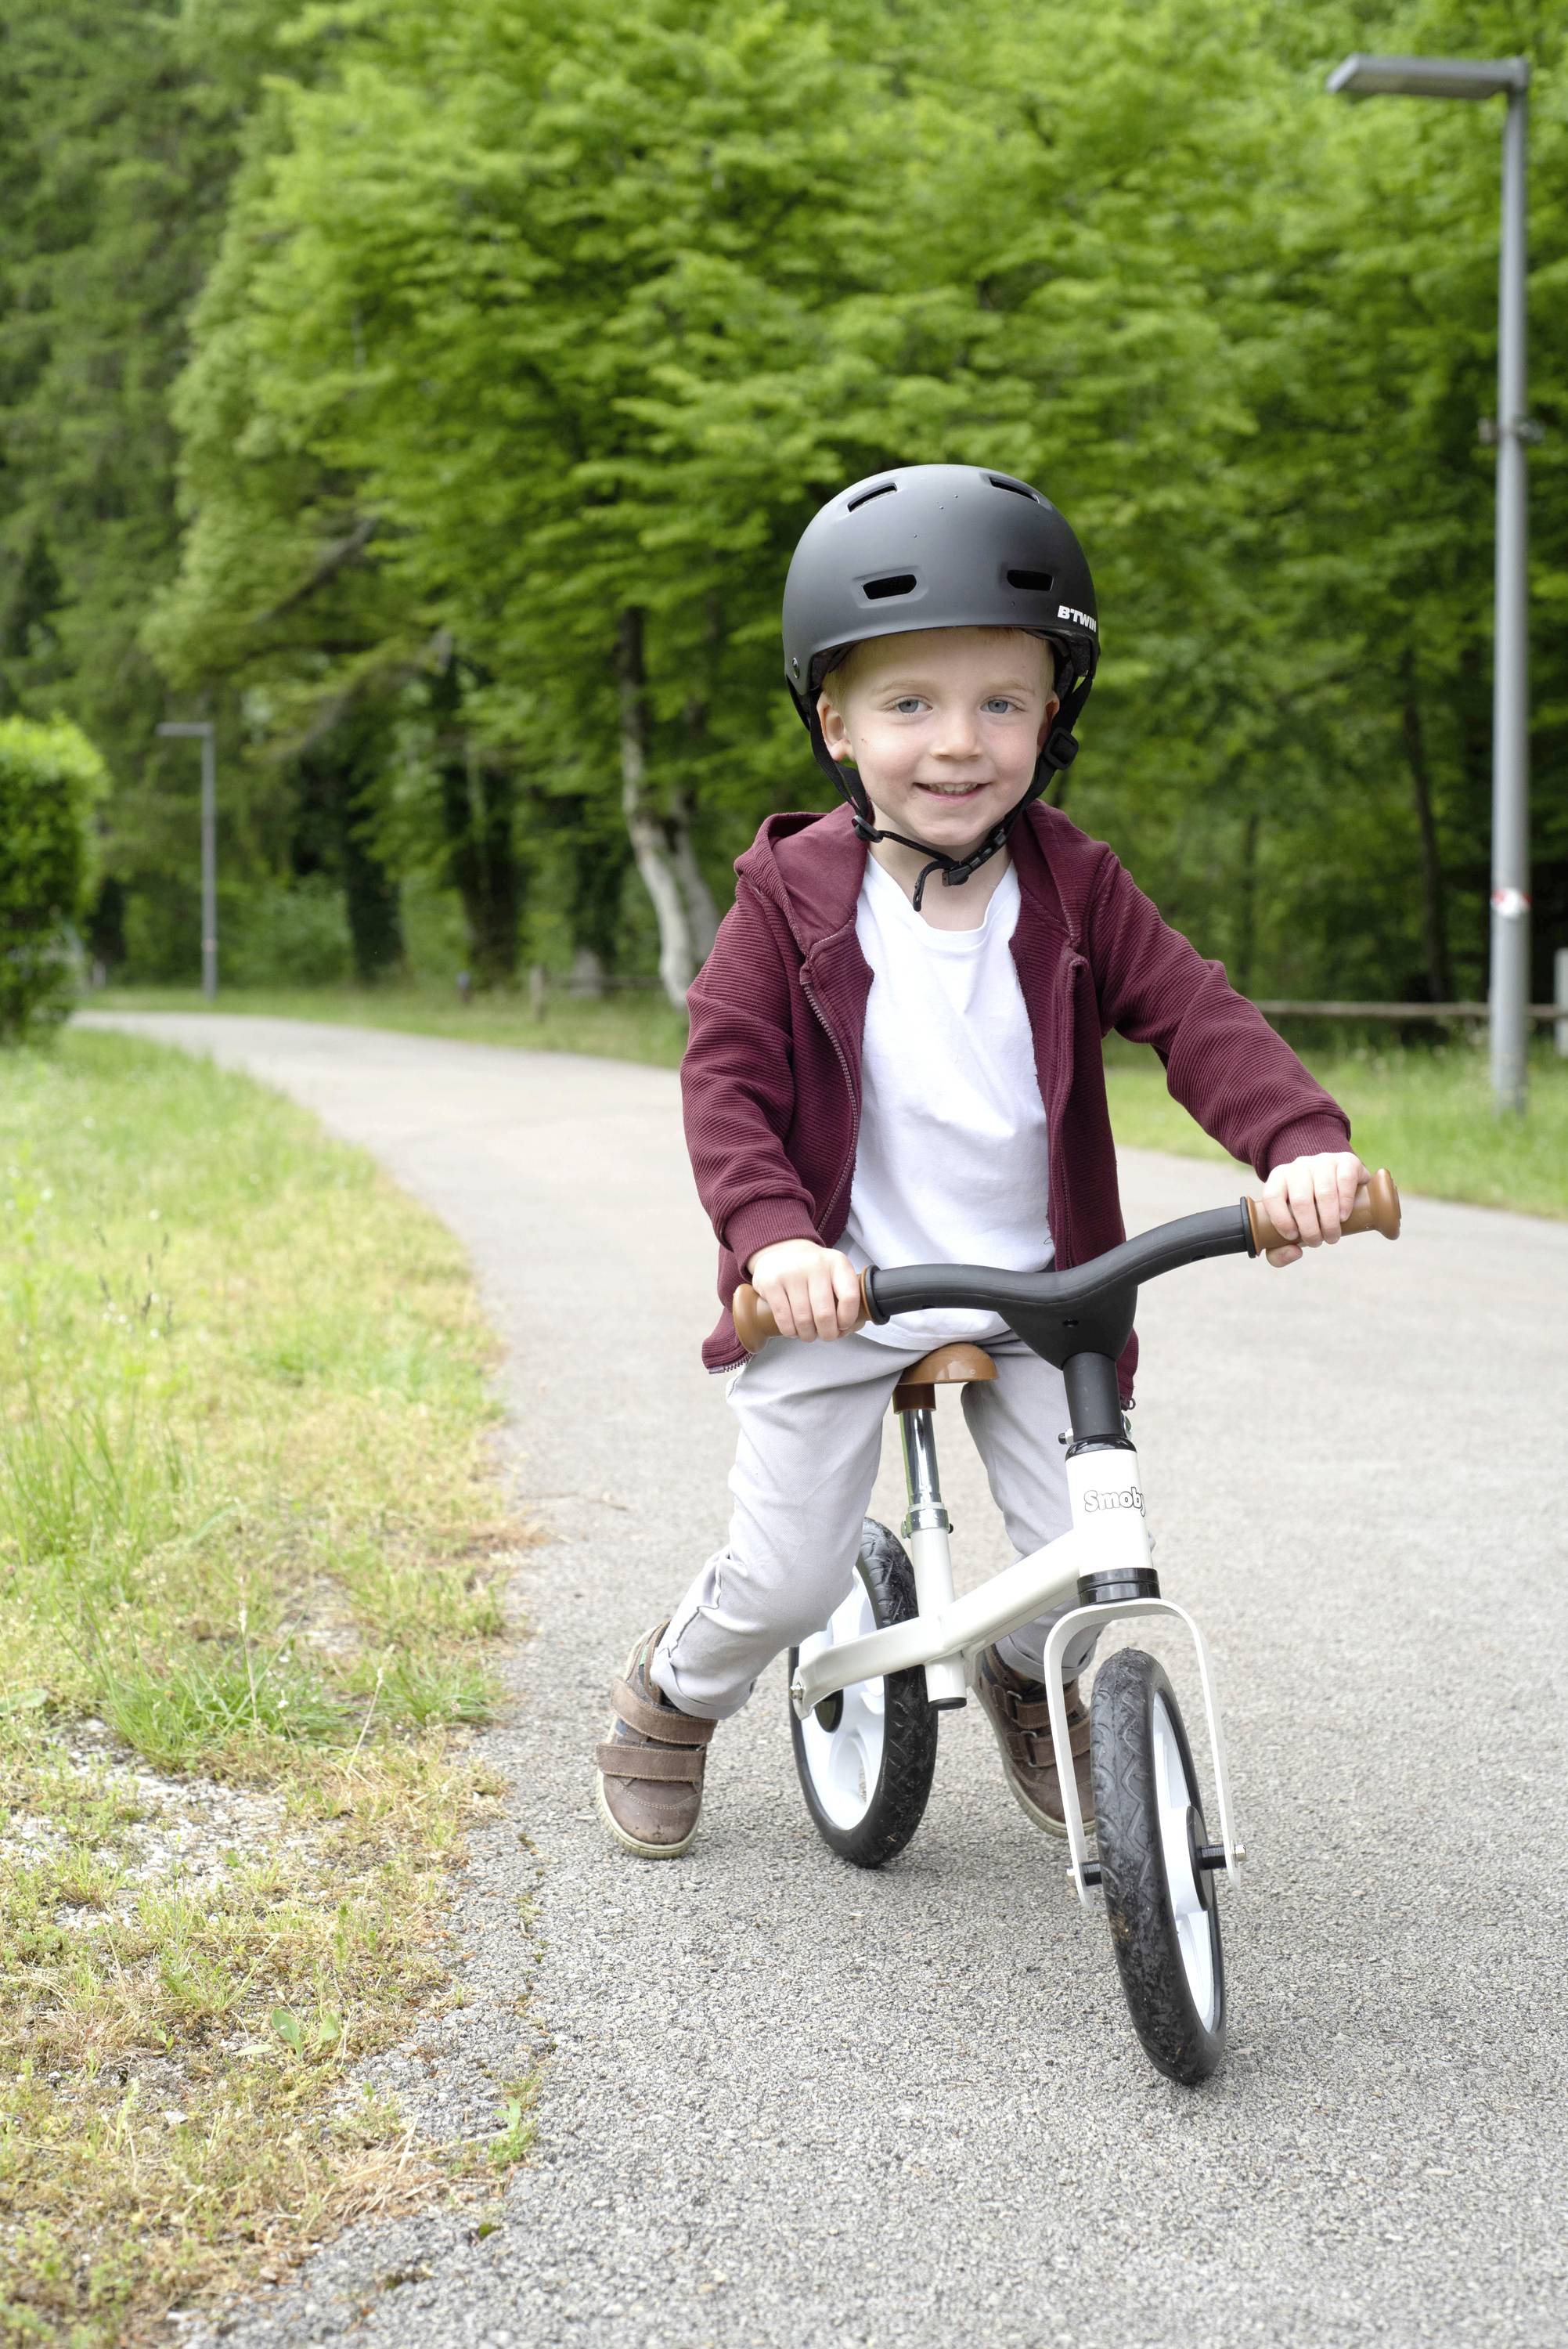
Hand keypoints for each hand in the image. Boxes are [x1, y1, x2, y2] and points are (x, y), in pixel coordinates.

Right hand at [747, 1239, 862, 1340]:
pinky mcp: (771, 1282)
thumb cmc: (813, 1271)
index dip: (848, 1319)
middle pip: (825, 1314)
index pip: (850, 1297)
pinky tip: (793, 1329)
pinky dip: (790, 1331)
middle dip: (827, 1333)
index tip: (842, 1326)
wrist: (780, 1252)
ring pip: (803, 1320)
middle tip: (825, 1335)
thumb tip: (849, 1329)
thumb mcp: (835, 1274)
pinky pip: (783, 1318)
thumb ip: (846, 1299)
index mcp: (837, 1263)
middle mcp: (815, 1265)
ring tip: (808, 1333)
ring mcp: (791, 1273)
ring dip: (807, 1335)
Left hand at [1255, 1150, 1369, 1267]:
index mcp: (1279, 1178)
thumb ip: (1279, 1251)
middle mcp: (1299, 1166)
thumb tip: (1294, 1252)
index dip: (1281, 1220)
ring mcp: (1323, 1161)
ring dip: (1329, 1221)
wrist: (1340, 1185)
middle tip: (1317, 1242)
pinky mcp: (1346, 1160)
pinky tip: (1344, 1217)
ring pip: (1324, 1192)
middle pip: (1301, 1199)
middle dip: (1310, 1228)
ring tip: (1332, 1236)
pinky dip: (1345, 1202)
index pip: (1272, 1196)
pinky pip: (1345, 1180)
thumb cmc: (1310, 1213)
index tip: (1292, 1237)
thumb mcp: (1291, 1230)